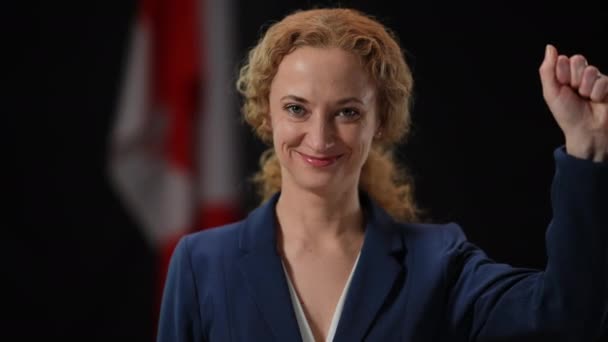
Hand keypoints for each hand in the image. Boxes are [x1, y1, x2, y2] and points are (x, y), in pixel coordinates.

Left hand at [539, 44, 607, 161]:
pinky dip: (598, 94)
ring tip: (586, 99)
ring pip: (591, 70)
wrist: (586, 131)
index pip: (564, 59)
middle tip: (575, 93)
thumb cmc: (567, 114)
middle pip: (578, 60)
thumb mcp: (551, 93)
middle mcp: (581, 74)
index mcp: (565, 75)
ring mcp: (597, 79)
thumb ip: (548, 70)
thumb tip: (550, 47)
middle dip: (573, 79)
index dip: (562, 74)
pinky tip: (597, 101)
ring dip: (585, 88)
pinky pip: (603, 81)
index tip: (562, 87)